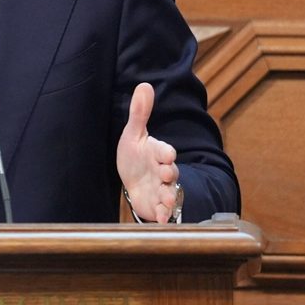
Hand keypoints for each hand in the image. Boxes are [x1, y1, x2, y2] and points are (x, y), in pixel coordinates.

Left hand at [116, 82, 180, 222]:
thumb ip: (139, 113)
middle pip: (171, 172)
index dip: (166, 152)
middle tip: (166, 174)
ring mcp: (162, 189)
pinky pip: (164, 211)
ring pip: (171, 192)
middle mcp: (163, 171)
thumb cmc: (135, 156)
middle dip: (169, 173)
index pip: (165, 151)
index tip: (167, 154)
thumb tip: (144, 85)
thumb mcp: (134, 135)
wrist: (133, 182)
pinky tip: (159, 218)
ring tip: (167, 199)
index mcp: (157, 153)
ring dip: (169, 195)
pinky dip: (163, 215)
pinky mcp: (157, 205)